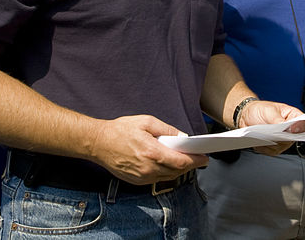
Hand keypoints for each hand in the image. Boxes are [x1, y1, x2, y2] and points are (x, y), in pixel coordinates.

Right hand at [88, 115, 207, 184]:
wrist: (98, 143)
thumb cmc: (121, 130)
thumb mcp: (147, 122)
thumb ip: (167, 130)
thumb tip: (182, 138)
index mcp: (152, 152)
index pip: (181, 162)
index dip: (196, 161)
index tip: (205, 158)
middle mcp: (148, 168)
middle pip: (177, 171)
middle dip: (190, 165)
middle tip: (199, 158)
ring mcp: (142, 177)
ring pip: (168, 177)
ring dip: (179, 170)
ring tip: (186, 160)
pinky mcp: (136, 181)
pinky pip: (157, 179)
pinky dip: (166, 173)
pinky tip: (169, 164)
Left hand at [239, 100, 304, 154]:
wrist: (246, 115)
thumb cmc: (260, 109)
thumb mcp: (269, 111)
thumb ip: (279, 120)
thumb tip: (288, 127)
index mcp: (293, 116)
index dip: (301, 128)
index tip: (292, 129)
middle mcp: (291, 130)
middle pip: (294, 138)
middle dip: (282, 136)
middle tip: (272, 132)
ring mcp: (283, 140)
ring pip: (283, 146)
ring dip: (271, 142)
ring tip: (262, 135)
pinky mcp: (274, 147)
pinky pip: (272, 152)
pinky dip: (264, 148)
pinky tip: (258, 141)